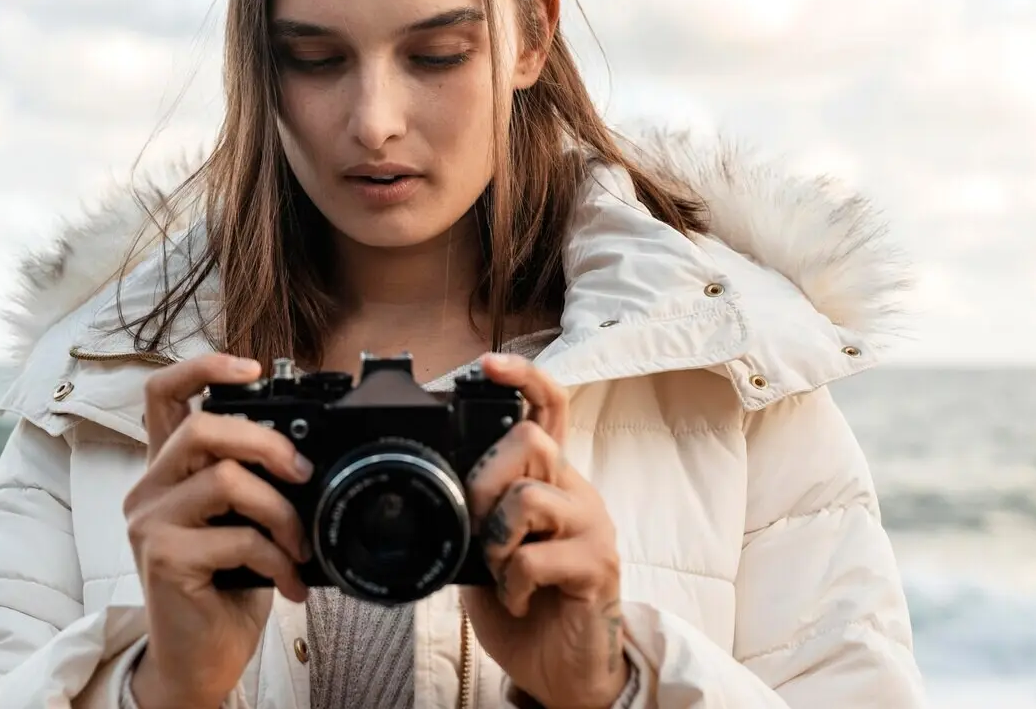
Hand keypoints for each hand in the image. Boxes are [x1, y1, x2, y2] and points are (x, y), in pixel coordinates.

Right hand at [123, 354, 314, 708]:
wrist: (199, 659)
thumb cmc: (225, 587)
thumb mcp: (240, 521)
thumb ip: (251, 482)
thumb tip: (304, 457)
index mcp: (168, 470)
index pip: (163, 395)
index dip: (202, 367)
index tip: (252, 367)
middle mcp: (149, 489)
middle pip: (201, 429)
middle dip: (266, 442)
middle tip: (302, 472)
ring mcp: (149, 522)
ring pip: (224, 480)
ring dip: (281, 511)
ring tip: (299, 544)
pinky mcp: (162, 558)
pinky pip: (237, 537)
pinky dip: (278, 558)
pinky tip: (290, 580)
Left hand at [461, 353, 628, 708]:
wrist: (561, 672)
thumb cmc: (526, 605)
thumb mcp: (488, 548)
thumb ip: (476, 511)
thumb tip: (438, 484)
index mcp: (550, 479)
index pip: (549, 408)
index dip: (523, 377)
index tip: (488, 363)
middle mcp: (576, 491)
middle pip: (530, 440)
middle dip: (483, 479)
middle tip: (476, 525)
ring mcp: (592, 526)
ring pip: (529, 495)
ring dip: (496, 539)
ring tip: (499, 570)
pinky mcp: (597, 566)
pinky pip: (536, 557)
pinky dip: (512, 584)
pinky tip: (517, 600)